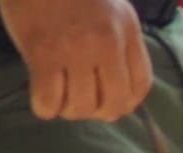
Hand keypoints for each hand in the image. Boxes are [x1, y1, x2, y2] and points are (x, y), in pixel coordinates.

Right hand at [0, 0, 151, 120]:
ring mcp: (76, 48)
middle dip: (97, 113)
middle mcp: (106, 41)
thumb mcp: (109, 9)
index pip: (140, 85)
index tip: (109, 105)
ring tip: (60, 99)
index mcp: (127, 29)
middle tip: (80, 104)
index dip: (125, 104)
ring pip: (81, 106)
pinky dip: (45, 108)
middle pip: (113, 102)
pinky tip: (42, 100)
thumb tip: (117, 90)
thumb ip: (119, 44)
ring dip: (69, 111)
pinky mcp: (44, 52)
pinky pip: (49, 99)